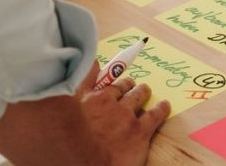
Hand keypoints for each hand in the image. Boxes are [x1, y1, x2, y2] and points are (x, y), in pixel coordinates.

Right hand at [0, 60, 169, 165]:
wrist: (80, 163)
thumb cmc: (62, 144)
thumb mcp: (61, 110)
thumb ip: (72, 88)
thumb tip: (84, 68)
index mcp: (88, 99)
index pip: (103, 82)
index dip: (109, 82)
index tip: (112, 81)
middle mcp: (109, 103)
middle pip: (124, 86)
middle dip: (127, 86)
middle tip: (131, 86)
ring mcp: (126, 116)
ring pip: (139, 95)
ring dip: (141, 93)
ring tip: (144, 92)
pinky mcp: (140, 131)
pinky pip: (156, 115)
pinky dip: (161, 109)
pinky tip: (164, 107)